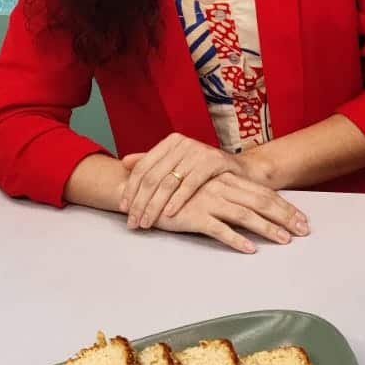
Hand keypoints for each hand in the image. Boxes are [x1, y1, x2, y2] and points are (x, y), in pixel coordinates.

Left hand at [120, 133, 269, 229]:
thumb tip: (124, 163)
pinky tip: (168, 214)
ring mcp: (198, 151)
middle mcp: (182, 143)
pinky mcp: (213, 161)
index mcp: (171, 142)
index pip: (143, 166)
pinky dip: (177, 201)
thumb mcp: (178, 164)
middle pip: (152, 176)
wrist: (241, 172)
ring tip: (146, 222)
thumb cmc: (206, 171)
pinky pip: (190, 184)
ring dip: (154, 205)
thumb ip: (152, 162)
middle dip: (140, 202)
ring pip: (168, 182)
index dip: (131, 188)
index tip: (124, 208)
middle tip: (133, 222)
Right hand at [152, 172, 309, 253]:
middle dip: (285, 216)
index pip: (262, 192)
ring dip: (267, 229)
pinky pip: (219, 229)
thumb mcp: (206, 188)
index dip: (284, 205)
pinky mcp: (194, 216)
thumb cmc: (177, 191)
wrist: (144, 189)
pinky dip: (236, 239)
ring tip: (285, 240)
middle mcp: (221, 188)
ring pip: (245, 215)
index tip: (302, 218)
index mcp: (226, 179)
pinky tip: (250, 249)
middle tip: (304, 230)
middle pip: (260, 202)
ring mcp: (208, 201)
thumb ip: (227, 193)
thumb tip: (252, 206)